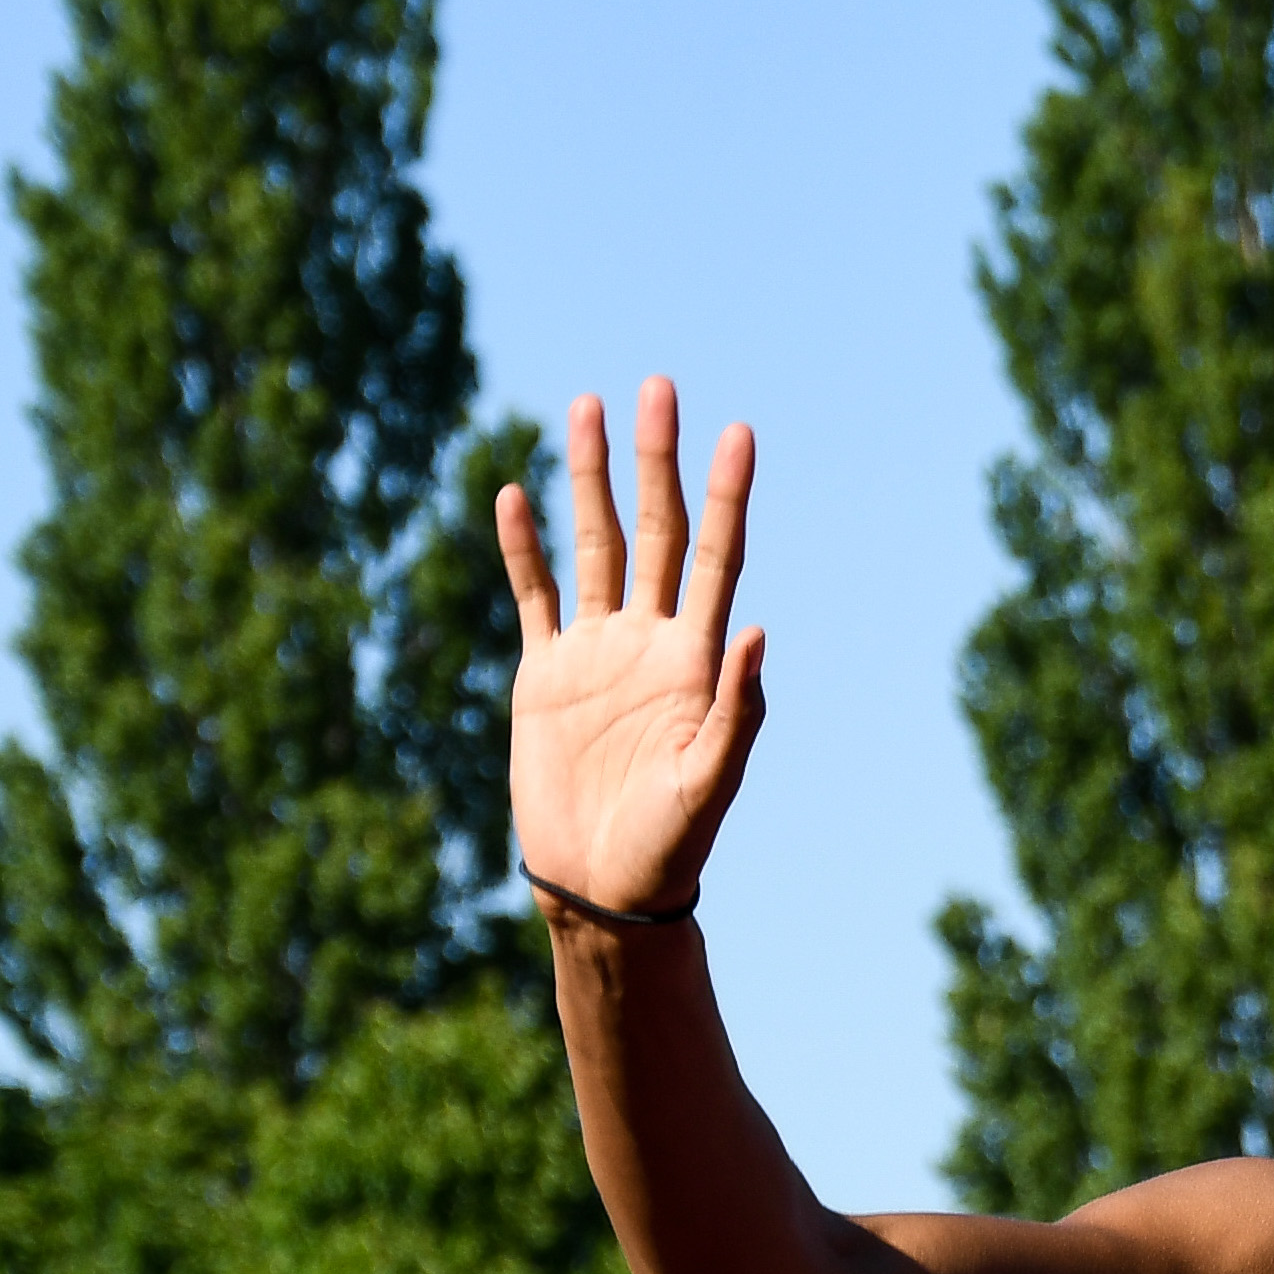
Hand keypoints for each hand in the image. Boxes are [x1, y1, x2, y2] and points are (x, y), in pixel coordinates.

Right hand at [502, 378, 763, 915]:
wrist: (604, 886)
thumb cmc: (670, 846)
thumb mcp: (708, 783)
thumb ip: (735, 712)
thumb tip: (757, 631)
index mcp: (696, 660)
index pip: (716, 556)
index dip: (726, 496)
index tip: (738, 432)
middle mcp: (649, 640)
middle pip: (656, 529)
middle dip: (655, 459)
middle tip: (657, 386)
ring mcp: (596, 652)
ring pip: (595, 545)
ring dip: (589, 479)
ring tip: (586, 405)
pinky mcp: (545, 674)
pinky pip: (535, 595)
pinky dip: (524, 547)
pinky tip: (516, 493)